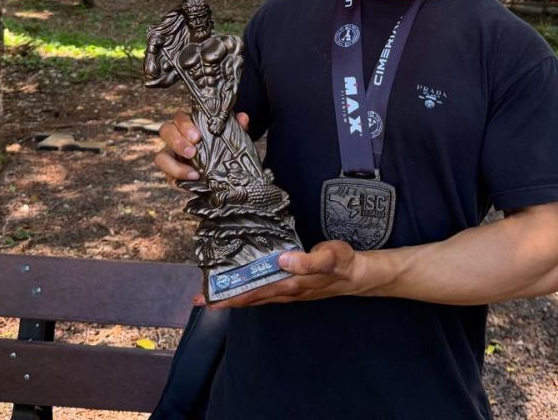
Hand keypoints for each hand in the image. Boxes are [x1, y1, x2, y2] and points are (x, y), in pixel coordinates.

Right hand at [155, 110, 248, 184]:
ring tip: (193, 173)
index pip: (179, 118)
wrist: (221, 170)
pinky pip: (169, 179)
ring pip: (161, 157)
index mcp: (187, 125)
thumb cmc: (221, 147)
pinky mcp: (172, 176)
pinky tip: (194, 184)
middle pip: (165, 131)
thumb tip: (243, 118)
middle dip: (177, 141)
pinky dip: (180, 182)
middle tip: (193, 152)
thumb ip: (235, 128)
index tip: (197, 136)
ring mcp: (171, 157)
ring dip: (174, 165)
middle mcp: (175, 139)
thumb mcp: (229, 137)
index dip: (184, 125)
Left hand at [200, 240, 368, 308]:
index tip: (208, 299)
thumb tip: (282, 260)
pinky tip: (246, 285)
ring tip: (215, 294)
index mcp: (289, 285)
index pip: (253, 293)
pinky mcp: (293, 286)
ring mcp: (289, 291)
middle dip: (225, 299)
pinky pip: (265, 291)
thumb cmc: (342, 264)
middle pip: (250, 298)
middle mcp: (285, 291)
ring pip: (256, 296)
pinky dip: (251, 290)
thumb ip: (306, 261)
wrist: (357, 275)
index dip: (230, 297)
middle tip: (200, 299)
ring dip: (236, 296)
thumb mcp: (328, 257)